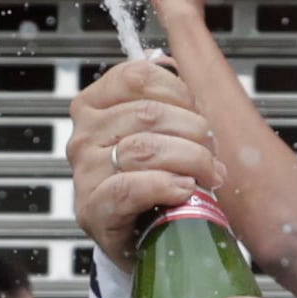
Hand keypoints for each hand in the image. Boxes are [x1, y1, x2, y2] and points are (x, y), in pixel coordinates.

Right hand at [71, 55, 220, 266]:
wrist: (144, 238)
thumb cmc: (154, 180)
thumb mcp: (158, 131)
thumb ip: (163, 95)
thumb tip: (173, 60)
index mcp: (95, 105)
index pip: (137, 76)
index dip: (179, 92)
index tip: (196, 113)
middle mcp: (84, 135)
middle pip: (148, 114)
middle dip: (194, 132)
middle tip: (212, 154)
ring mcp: (84, 173)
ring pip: (144, 149)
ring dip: (190, 161)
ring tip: (208, 175)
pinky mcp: (92, 210)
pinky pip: (130, 188)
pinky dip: (166, 186)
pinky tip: (184, 191)